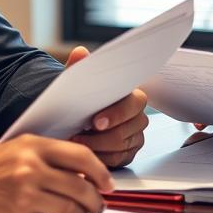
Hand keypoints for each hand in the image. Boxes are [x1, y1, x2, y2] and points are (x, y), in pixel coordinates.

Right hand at [0, 134, 113, 212]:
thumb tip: (82, 174)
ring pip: (72, 203)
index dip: (101, 171)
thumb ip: (47, 158)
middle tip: (99, 204)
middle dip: (97, 197)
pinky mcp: (20, 210)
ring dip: (83, 212)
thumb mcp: (17, 151)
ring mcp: (27, 187)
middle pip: (82, 182)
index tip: (108, 183)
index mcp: (34, 144)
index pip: (81, 155)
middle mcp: (32, 163)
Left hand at [65, 46, 148, 167]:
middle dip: (101, 137)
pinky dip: (101, 158)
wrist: (75, 117)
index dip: (116, 114)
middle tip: (78, 137)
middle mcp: (137, 116)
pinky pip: (118, 160)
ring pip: (121, 147)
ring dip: (97, 148)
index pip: (134, 103)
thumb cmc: (80, 98)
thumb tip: (80, 53)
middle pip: (127, 131)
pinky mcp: (128, 152)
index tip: (95, 122)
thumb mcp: (75, 82)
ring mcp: (134, 136)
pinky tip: (86, 153)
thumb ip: (78, 68)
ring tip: (77, 143)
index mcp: (130, 95)